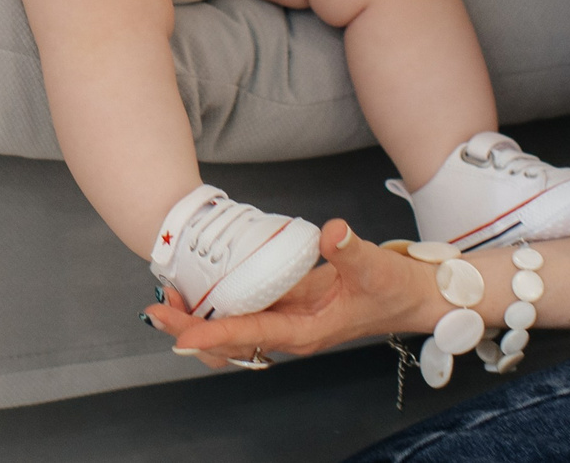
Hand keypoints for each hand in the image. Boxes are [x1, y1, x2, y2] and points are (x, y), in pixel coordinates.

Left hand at [145, 221, 438, 366]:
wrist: (415, 297)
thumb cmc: (397, 290)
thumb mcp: (375, 267)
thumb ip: (351, 250)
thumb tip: (331, 232)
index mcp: (306, 330)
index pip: (251, 334)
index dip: (214, 334)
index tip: (181, 335)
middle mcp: (291, 330)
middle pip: (230, 338)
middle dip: (191, 326)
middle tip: (155, 307)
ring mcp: (288, 318)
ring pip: (233, 326)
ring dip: (199, 316)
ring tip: (166, 296)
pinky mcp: (289, 304)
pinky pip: (245, 309)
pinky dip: (219, 302)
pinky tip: (199, 284)